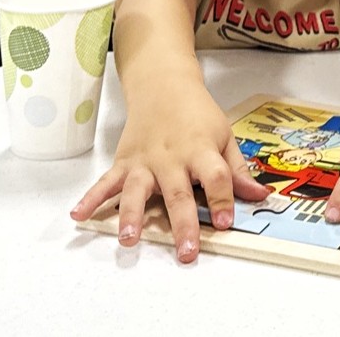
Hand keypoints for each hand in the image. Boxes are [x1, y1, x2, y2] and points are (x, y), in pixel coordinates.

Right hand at [69, 78, 269, 262]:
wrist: (163, 86)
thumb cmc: (197, 115)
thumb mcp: (224, 136)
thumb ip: (238, 171)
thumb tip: (260, 196)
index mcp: (200, 150)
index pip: (214, 177)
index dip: (222, 199)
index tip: (226, 223)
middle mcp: (171, 158)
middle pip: (177, 193)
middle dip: (182, 224)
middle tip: (186, 252)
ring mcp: (144, 161)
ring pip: (136, 190)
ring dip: (130, 215)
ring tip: (128, 239)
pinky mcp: (124, 162)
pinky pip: (105, 182)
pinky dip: (91, 198)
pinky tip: (79, 215)